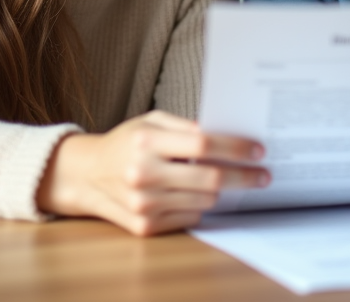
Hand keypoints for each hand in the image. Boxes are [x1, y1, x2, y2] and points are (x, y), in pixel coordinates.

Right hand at [36, 111, 268, 235]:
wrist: (86, 175)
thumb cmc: (126, 143)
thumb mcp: (151, 122)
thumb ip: (186, 127)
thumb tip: (226, 136)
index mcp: (146, 141)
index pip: (202, 145)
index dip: (235, 148)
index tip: (258, 151)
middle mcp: (143, 174)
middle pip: (210, 179)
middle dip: (244, 177)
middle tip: (263, 175)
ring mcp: (144, 204)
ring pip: (204, 202)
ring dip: (220, 192)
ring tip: (223, 181)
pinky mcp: (144, 226)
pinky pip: (190, 218)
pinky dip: (197, 206)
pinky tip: (190, 195)